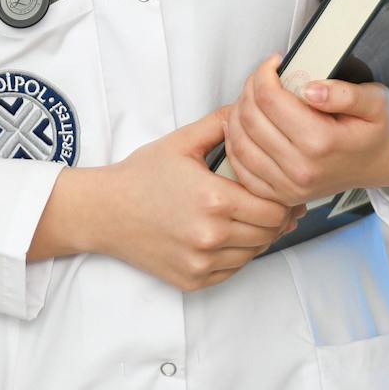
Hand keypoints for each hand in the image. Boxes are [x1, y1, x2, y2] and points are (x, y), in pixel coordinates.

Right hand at [29, 109, 298, 290]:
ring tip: (249, 217)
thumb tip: (251, 109)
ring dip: (257, 237)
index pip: (275, 210)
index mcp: (214, 200)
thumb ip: (220, 123)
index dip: (284, 200)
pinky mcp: (193, 280)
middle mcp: (211, 236)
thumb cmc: (142, 175)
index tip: (281, 190)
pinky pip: (232, 270)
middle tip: (273, 203)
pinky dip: (236, 255)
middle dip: (275, 219)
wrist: (105, 212)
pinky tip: (226, 235)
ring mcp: (202, 263)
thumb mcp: (181, 141)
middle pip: (269, 234)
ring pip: (253, 254)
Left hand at [222, 58, 388, 207]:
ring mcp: (289, 187)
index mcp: (322, 143)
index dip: (264, 74)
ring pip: (239, 143)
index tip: (273, 63)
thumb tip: (311, 90)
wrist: (380, 163)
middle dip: (250, 90)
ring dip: (238, 114)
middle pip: (251, 119)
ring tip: (253, 98)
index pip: (270, 100)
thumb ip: (345, 93)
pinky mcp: (280, 196)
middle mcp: (302, 169)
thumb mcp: (375, 102)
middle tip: (262, 78)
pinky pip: (241, 169)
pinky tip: (245, 126)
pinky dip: (235, 143)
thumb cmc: (375, 130)